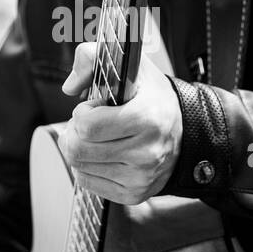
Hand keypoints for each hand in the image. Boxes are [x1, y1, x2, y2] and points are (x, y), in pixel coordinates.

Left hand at [57, 42, 182, 204]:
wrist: (182, 131)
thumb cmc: (152, 98)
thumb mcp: (130, 67)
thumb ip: (93, 57)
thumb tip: (70, 87)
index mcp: (148, 119)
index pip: (87, 126)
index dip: (82, 113)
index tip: (94, 107)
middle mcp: (147, 153)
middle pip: (78, 150)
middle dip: (73, 132)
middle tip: (86, 123)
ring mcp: (141, 178)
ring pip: (79, 167)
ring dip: (79, 149)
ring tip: (97, 137)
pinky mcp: (134, 194)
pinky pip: (87, 182)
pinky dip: (87, 167)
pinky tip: (103, 154)